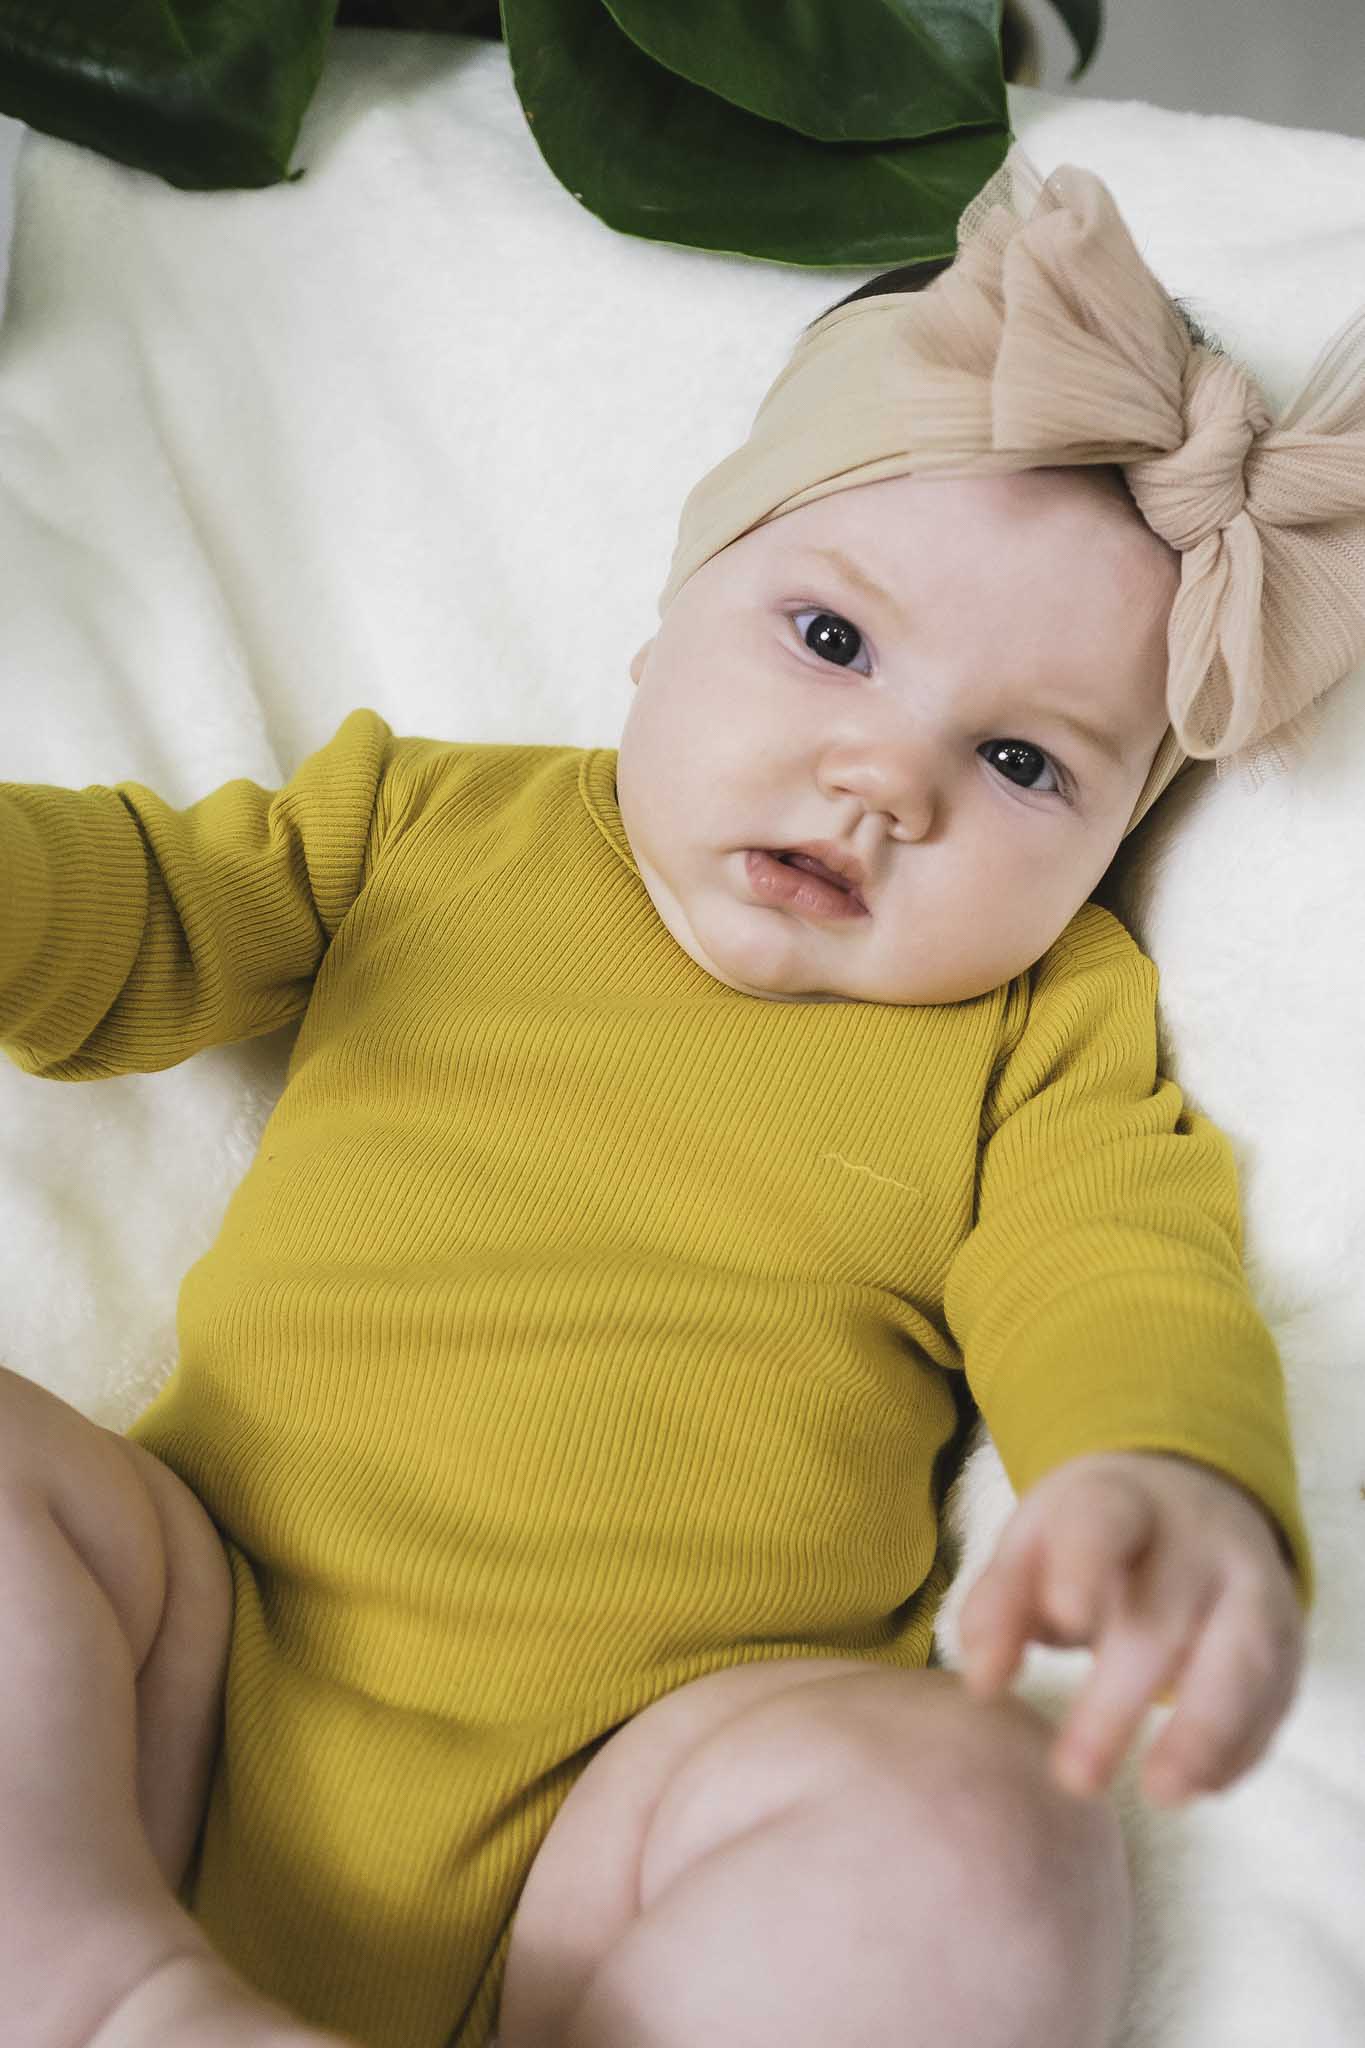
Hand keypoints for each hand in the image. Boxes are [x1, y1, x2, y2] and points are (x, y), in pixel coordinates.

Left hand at [956, 1450, 1305, 1806]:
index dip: (1083, 1567)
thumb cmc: (1091, 1539)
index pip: (1103, 1524)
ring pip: (1242, 1659)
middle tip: (1074, 1778)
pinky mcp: (1286, 1639)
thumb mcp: (1035, 1544)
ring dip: (1203, 1733)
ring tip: (1161, 1794)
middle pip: (1164, 1617)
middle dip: (1119, 1701)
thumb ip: (1000, 1605)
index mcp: (1119, 1501)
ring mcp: (1253, 1586)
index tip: (1064, 1619)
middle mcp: (1197, 1539)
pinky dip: (1240, 1746)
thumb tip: (983, 1683)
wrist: (1192, 1500)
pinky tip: (1199, 1785)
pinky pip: (1274, 1697)